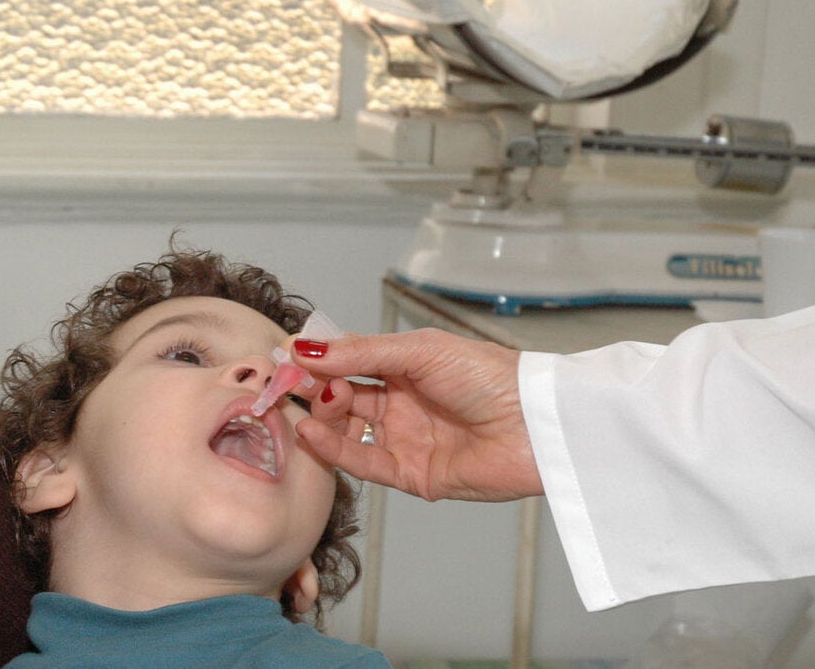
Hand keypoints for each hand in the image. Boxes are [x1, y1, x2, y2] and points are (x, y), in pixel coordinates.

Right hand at [290, 328, 541, 501]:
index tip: (286, 358)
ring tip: (308, 407)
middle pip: (343, 397)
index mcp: (405, 367)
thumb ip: (361, 353)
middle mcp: (402, 403)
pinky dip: (335, 450)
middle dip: (315, 389)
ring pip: (348, 431)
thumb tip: (304, 348)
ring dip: (323, 419)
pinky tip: (313, 432)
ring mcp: (405, 439)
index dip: (318, 361)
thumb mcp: (420, 351)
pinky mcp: (412, 475)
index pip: (348, 363)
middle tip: (293, 384)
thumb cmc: (490, 377)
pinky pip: (364, 464)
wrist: (536, 424)